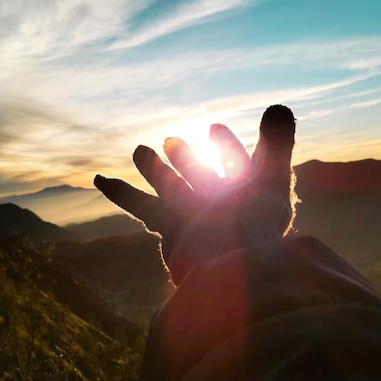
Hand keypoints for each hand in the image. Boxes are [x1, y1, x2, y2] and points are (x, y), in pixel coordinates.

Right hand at [94, 105, 295, 284]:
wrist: (230, 273)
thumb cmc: (257, 231)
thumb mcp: (271, 180)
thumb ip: (277, 143)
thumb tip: (280, 107)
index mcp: (248, 193)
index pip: (238, 165)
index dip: (227, 147)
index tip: (213, 129)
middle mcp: (220, 204)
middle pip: (200, 177)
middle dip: (185, 159)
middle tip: (171, 141)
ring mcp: (193, 216)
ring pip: (170, 187)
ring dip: (155, 170)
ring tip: (140, 150)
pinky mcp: (170, 227)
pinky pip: (141, 207)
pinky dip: (121, 193)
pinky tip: (100, 179)